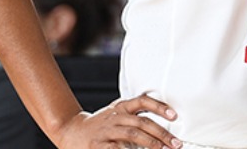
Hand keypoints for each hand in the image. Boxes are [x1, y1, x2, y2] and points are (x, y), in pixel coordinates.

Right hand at [54, 93, 180, 148]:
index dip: (159, 107)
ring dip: (151, 144)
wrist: (71, 131)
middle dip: (161, 134)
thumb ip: (135, 116)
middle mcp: (115, 117)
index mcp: (121, 107)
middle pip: (142, 122)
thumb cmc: (101, 124)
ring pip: (132, 135)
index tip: (174, 115)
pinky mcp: (98, 145)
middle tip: (176, 143)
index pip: (143, 101)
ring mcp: (106, 131)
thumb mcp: (117, 114)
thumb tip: (163, 126)